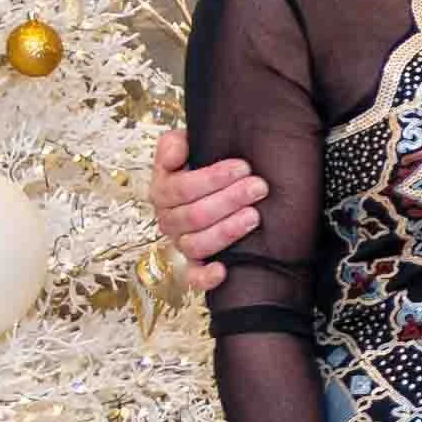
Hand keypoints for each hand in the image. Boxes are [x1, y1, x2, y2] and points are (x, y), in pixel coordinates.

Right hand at [147, 128, 268, 291]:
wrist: (208, 179)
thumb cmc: (200, 162)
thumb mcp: (185, 144)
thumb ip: (173, 144)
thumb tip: (174, 156)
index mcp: (162, 190)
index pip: (182, 188)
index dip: (213, 178)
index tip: (243, 167)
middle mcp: (168, 219)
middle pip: (194, 216)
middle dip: (230, 199)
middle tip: (258, 187)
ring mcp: (181, 242)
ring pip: (196, 244)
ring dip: (227, 230)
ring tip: (254, 215)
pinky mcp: (193, 264)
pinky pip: (192, 277)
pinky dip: (204, 277)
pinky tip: (223, 270)